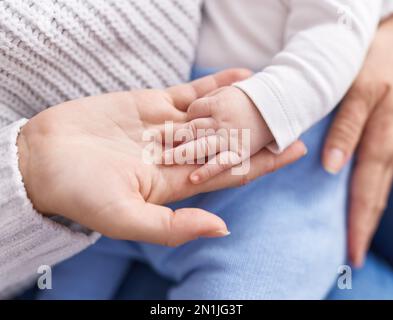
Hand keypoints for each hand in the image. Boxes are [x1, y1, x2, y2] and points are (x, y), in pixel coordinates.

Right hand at [18, 69, 306, 246]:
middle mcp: (177, 155)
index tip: (292, 151)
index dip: (262, 162)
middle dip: (261, 133)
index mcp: (175, 183)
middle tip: (295, 118)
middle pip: (230, 142)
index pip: (230, 171)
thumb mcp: (125, 218)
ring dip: (245, 106)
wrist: (43, 158)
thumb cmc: (79, 193)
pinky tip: (242, 77)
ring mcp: (166, 128)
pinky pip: (191, 93)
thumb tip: (222, 228)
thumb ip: (173, 225)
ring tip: (276, 93)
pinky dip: (216, 85)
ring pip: (215, 115)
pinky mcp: (151, 105)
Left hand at [322, 17, 392, 266]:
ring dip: (372, 213)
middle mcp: (390, 137)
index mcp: (376, 128)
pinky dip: (380, 191)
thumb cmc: (364, 62)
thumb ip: (346, 125)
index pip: (364, 182)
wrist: (392, 43)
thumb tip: (334, 167)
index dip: (357, 217)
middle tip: (351, 257)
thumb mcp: (352, 87)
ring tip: (358, 241)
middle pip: (376, 189)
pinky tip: (370, 209)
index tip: (348, 247)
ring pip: (386, 183)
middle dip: (363, 225)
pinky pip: (390, 170)